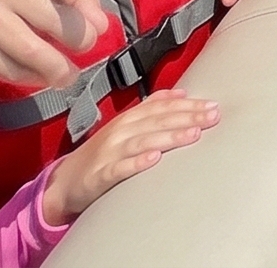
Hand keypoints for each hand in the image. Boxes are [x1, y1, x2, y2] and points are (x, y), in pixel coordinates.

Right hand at [37, 91, 219, 226]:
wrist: (64, 182)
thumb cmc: (101, 154)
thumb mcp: (124, 126)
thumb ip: (151, 108)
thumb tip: (181, 94)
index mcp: (128, 119)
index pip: (160, 107)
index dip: (187, 105)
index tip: (212, 105)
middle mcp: (119, 132)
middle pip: (156, 122)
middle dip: (187, 117)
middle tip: (212, 116)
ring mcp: (108, 153)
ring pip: (142, 142)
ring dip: (169, 137)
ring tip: (193, 134)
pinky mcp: (99, 176)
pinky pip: (118, 169)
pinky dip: (136, 163)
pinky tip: (153, 159)